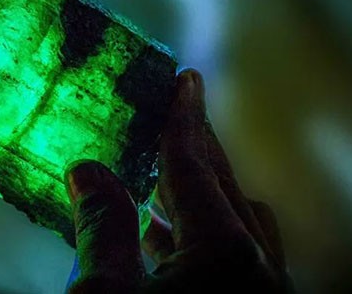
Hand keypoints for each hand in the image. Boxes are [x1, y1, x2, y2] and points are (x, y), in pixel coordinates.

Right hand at [65, 70, 292, 292]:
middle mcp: (260, 268)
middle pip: (224, 189)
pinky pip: (235, 258)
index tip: (186, 79)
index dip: (183, 120)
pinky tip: (163, 238)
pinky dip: (201, 235)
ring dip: (199, 195)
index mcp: (225, 253)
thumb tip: (89, 173)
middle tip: (179, 113)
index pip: (195, 167)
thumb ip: (102, 230)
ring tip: (162, 176)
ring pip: (236, 225)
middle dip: (197, 147)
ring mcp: (262, 293)